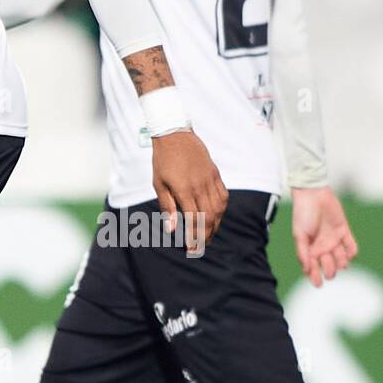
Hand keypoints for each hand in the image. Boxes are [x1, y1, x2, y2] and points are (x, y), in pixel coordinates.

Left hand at [152, 130, 226, 250]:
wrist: (174, 134)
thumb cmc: (162, 160)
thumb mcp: (159, 183)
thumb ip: (168, 207)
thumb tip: (171, 230)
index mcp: (184, 190)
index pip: (193, 220)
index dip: (194, 237)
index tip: (191, 249)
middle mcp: (200, 186)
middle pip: (208, 218)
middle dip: (205, 235)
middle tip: (200, 247)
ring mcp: (210, 180)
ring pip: (218, 209)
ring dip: (215, 225)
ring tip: (208, 235)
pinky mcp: (215, 174)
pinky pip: (223, 196)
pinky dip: (221, 209)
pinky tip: (216, 216)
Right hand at [291, 187, 357, 286]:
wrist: (313, 195)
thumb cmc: (303, 214)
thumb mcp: (299, 235)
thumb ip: (303, 252)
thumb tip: (306, 270)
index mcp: (310, 248)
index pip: (314, 267)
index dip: (315, 277)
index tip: (318, 285)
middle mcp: (322, 246)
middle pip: (329, 266)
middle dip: (330, 269)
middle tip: (328, 265)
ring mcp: (334, 240)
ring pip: (341, 259)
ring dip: (341, 263)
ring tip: (340, 261)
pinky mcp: (344, 232)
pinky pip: (351, 246)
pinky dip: (352, 252)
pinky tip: (349, 254)